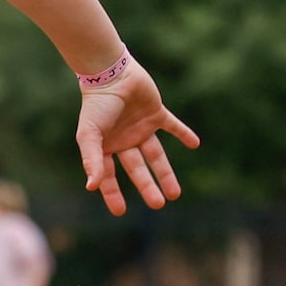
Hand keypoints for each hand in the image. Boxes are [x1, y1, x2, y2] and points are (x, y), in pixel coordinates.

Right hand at [76, 67, 199, 214]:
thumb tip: (91, 187)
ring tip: (175, 194)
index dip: (113, 194)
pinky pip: (172, 126)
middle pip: (138, 169)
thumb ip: (92, 160)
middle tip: (158, 205)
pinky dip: (184, 133)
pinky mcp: (156, 113)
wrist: (111, 73)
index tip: (120, 212)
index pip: (109, 176)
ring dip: (165, 173)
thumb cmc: (97, 105)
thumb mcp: (90, 135)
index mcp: (106, 147)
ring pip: (156, 155)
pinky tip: (195, 144)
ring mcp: (141, 128)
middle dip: (147, 187)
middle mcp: (124, 140)